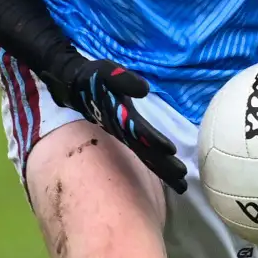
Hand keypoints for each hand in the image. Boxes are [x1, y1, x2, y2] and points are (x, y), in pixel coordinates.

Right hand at [42, 56, 187, 194]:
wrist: (75, 86)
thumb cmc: (93, 78)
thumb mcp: (107, 73)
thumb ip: (124, 80)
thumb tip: (145, 89)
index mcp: (120, 117)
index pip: (139, 132)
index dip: (153, 141)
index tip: (171, 151)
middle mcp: (123, 130)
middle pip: (144, 151)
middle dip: (162, 166)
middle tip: (182, 183)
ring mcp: (123, 133)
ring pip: (144, 154)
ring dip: (162, 168)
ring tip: (180, 184)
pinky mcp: (125, 132)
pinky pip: (142, 150)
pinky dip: (155, 160)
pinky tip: (166, 169)